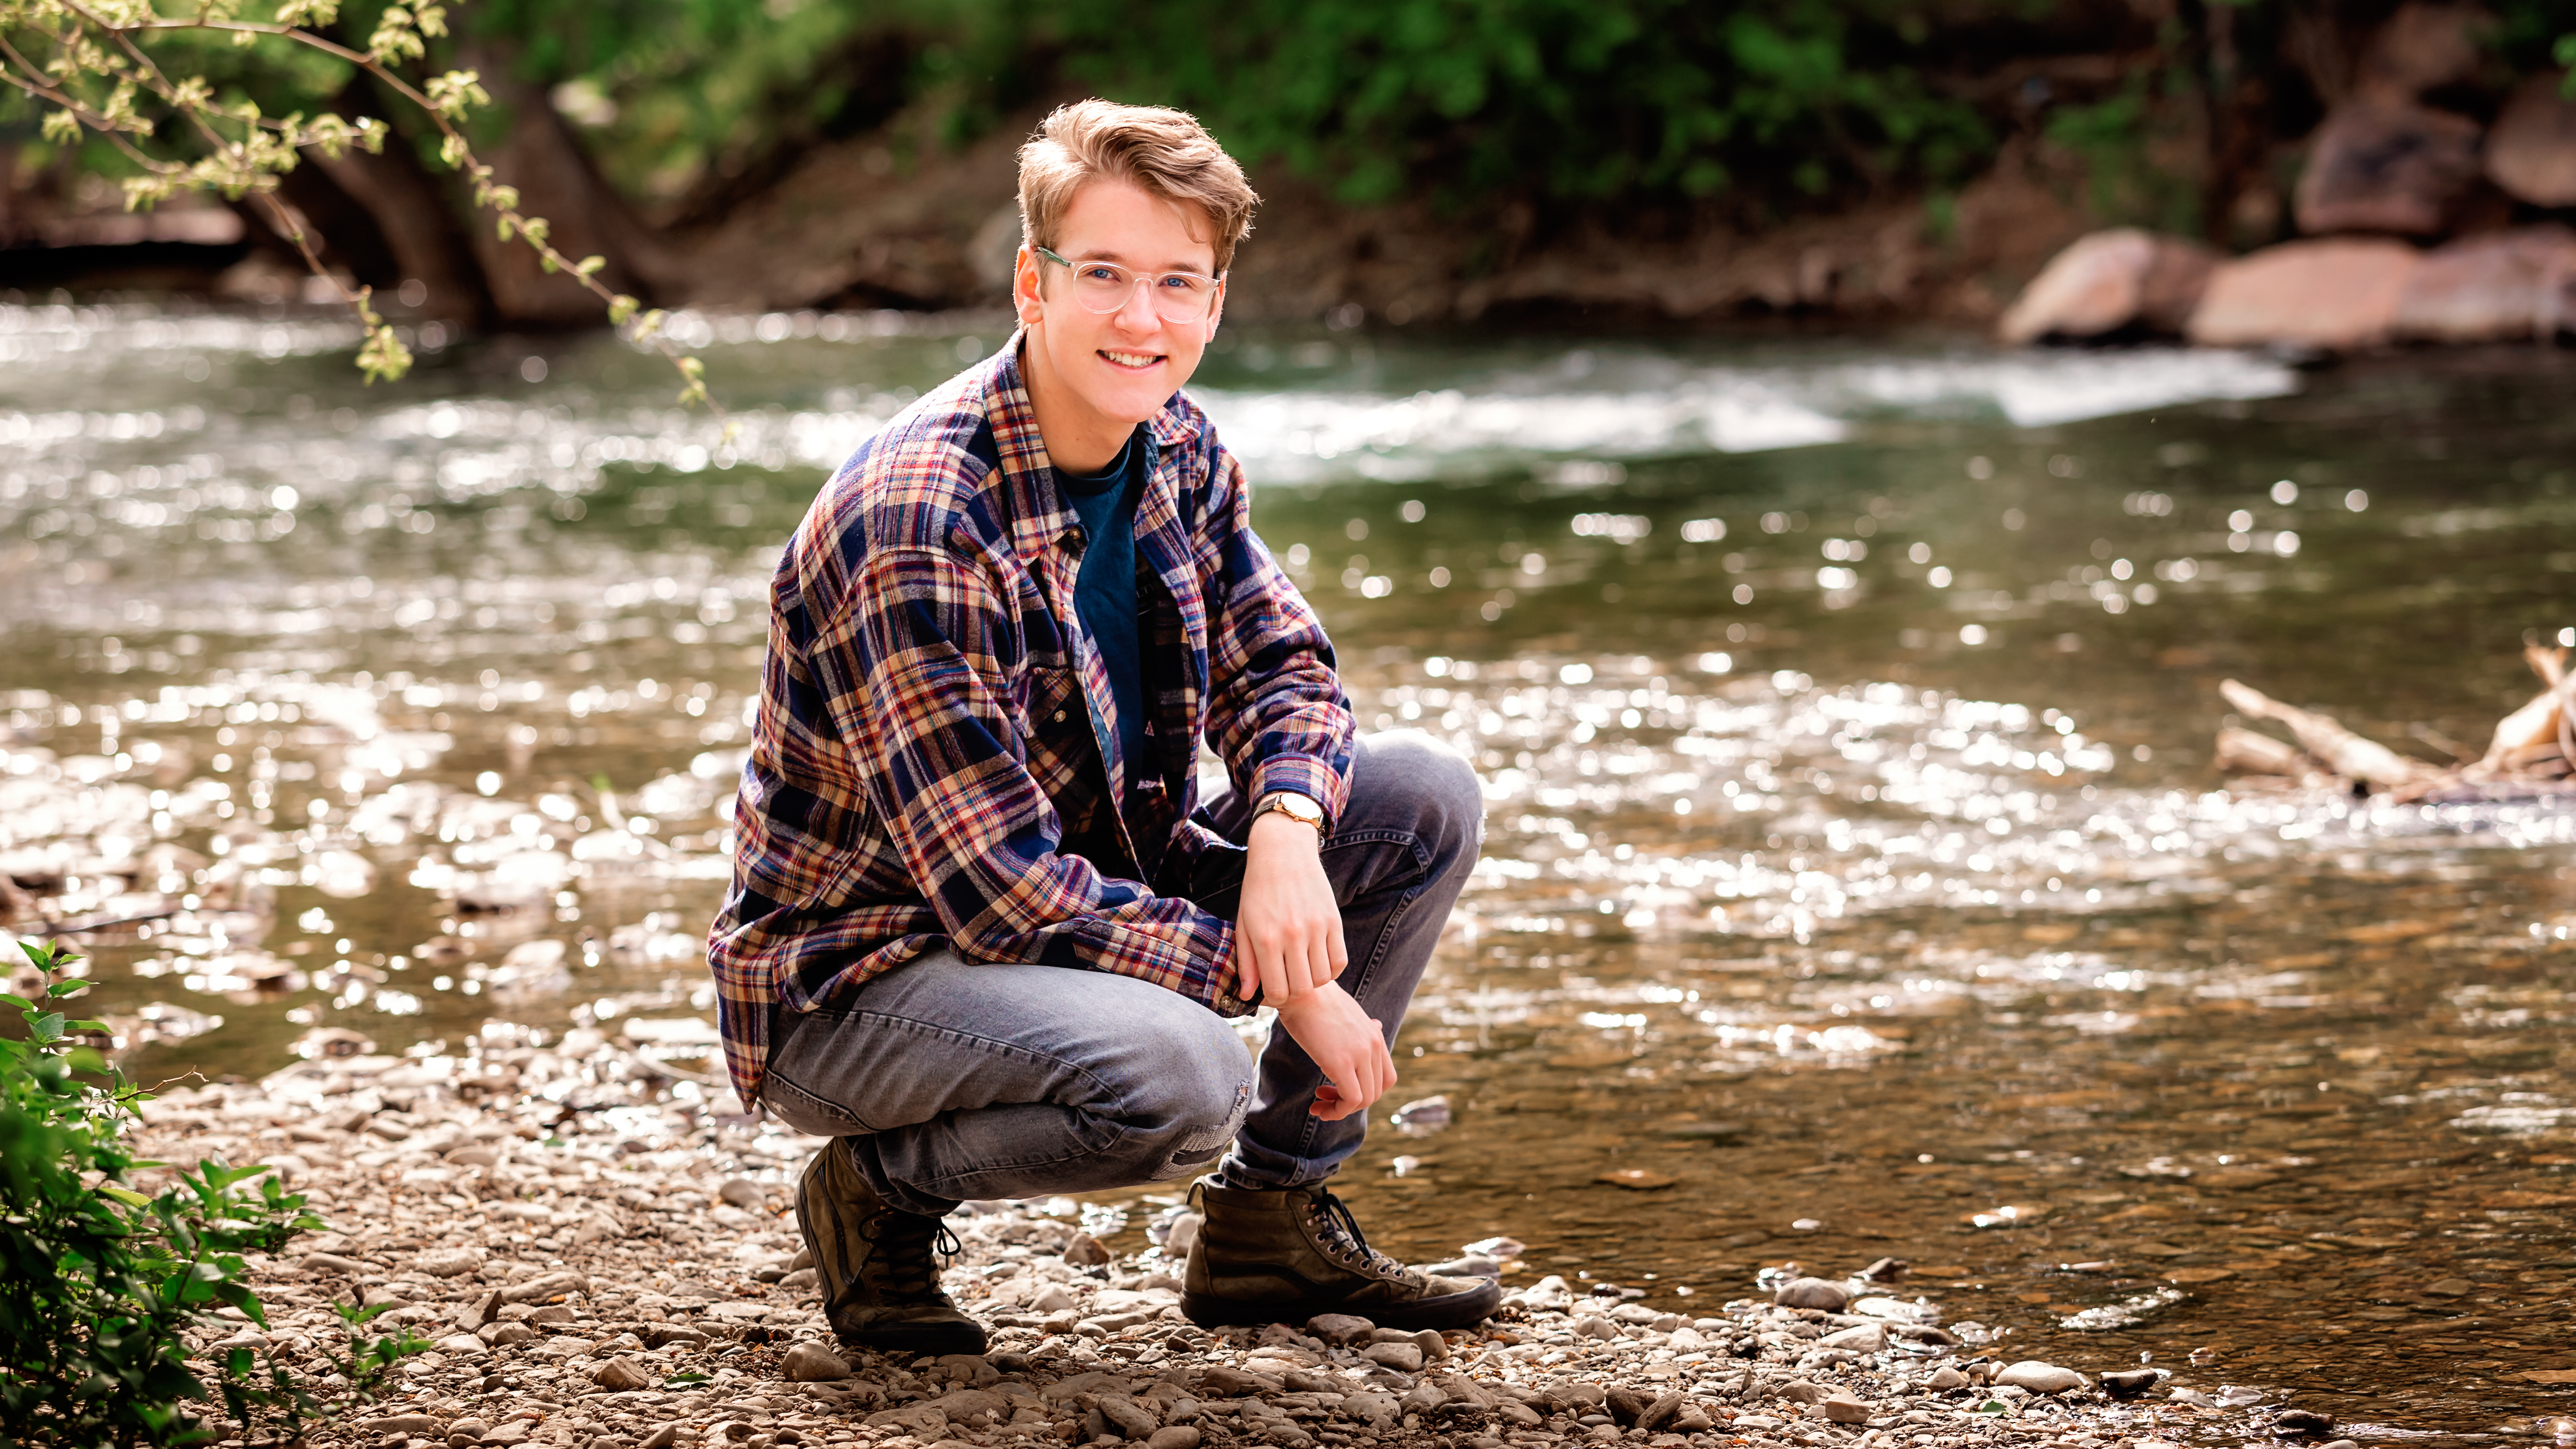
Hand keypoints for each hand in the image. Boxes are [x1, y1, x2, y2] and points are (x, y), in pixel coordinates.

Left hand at [1232, 804, 1344, 1005]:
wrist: (1283, 853)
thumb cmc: (1257, 891)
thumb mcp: (1243, 925)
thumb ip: (1246, 963)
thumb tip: (1248, 997)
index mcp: (1266, 939)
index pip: (1278, 991)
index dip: (1275, 998)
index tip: (1272, 989)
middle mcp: (1293, 936)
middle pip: (1302, 988)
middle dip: (1293, 991)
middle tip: (1287, 980)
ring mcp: (1316, 928)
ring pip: (1322, 978)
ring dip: (1312, 980)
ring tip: (1302, 968)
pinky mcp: (1334, 921)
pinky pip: (1339, 962)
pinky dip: (1330, 969)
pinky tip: (1318, 960)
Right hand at [1273, 982, 1394, 1121]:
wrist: (1299, 989)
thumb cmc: (1315, 999)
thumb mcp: (1347, 1012)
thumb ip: (1362, 1027)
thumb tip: (1377, 1026)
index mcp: (1375, 1036)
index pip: (1386, 1078)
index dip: (1367, 1091)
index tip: (1341, 1088)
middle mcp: (1373, 1045)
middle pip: (1376, 1092)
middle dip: (1350, 1103)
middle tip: (1324, 1098)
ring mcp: (1360, 1054)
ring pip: (1365, 1100)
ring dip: (1341, 1110)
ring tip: (1319, 1105)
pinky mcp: (1341, 1063)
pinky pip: (1350, 1100)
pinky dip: (1336, 1111)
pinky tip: (1317, 1106)